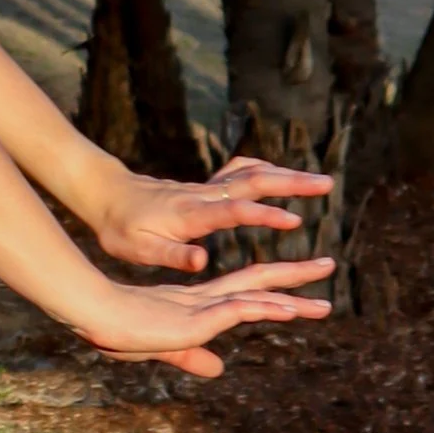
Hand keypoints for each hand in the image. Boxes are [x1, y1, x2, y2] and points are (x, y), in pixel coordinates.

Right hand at [79, 260, 335, 379]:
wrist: (93, 315)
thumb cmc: (115, 329)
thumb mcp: (163, 349)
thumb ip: (191, 358)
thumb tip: (220, 370)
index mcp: (197, 304)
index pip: (246, 293)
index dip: (276, 293)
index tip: (304, 295)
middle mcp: (206, 298)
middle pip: (260, 281)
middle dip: (296, 276)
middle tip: (329, 265)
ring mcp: (203, 305)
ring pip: (257, 290)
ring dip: (294, 286)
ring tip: (326, 271)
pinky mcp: (197, 315)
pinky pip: (239, 309)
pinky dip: (267, 307)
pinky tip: (291, 308)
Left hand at [93, 157, 337, 275]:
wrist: (105, 195)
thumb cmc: (120, 229)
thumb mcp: (138, 250)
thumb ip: (171, 255)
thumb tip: (202, 262)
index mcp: (191, 215)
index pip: (235, 211)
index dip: (264, 215)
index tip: (295, 221)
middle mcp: (203, 195)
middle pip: (253, 182)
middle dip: (292, 183)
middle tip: (328, 185)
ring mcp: (205, 187)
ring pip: (252, 173)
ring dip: (287, 175)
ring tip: (321, 181)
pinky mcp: (205, 186)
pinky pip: (242, 172)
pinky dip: (266, 170)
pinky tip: (280, 176)